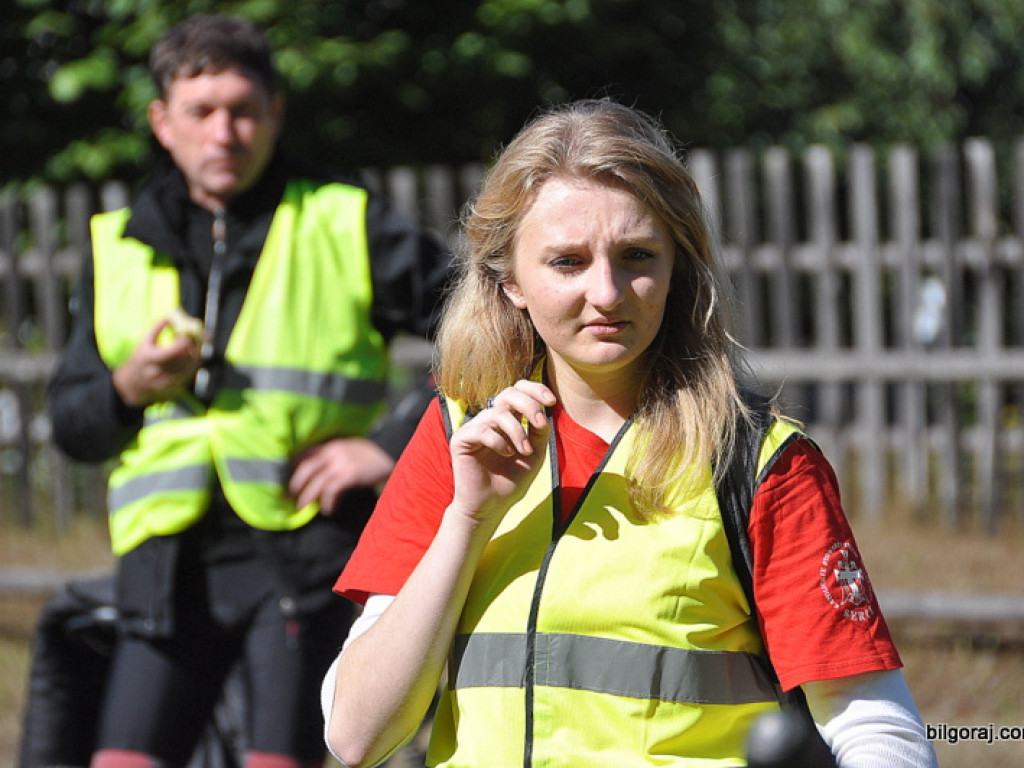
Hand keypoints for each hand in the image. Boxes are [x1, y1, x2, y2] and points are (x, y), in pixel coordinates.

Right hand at [111, 318, 200, 406]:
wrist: (134, 385)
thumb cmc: (140, 358)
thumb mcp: (144, 341)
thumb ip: (158, 327)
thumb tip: (173, 314)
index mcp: (149, 359)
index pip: (172, 351)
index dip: (184, 342)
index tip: (191, 333)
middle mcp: (157, 373)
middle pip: (183, 359)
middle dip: (194, 347)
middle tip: (202, 337)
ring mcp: (166, 384)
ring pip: (189, 367)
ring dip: (196, 355)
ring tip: (196, 346)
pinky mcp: (174, 389)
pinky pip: (189, 374)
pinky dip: (193, 364)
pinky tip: (193, 356)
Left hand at [288, 438, 395, 512]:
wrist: (391, 456)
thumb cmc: (371, 458)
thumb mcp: (351, 450)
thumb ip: (335, 456)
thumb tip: (320, 473)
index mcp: (332, 445)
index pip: (305, 453)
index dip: (293, 466)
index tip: (288, 478)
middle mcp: (333, 452)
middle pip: (305, 468)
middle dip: (295, 484)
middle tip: (291, 496)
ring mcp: (341, 463)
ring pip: (316, 482)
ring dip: (307, 497)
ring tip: (303, 508)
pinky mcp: (350, 474)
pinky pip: (331, 490)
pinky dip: (327, 502)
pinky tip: (327, 509)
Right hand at [449, 380, 555, 523]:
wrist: (491, 506)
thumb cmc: (512, 480)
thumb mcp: (535, 453)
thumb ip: (539, 430)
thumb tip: (543, 408)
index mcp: (507, 418)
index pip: (518, 390)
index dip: (535, 389)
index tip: (552, 401)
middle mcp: (489, 419)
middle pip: (508, 393)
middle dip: (529, 405)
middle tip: (540, 425)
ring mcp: (474, 428)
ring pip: (498, 413)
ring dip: (517, 431)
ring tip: (524, 452)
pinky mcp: (461, 439)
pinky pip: (482, 430)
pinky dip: (500, 441)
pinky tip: (507, 454)